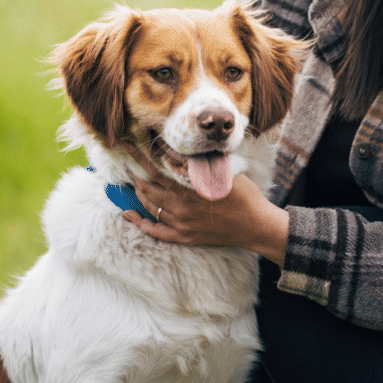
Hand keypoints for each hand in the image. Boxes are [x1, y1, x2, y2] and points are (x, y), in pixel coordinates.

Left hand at [120, 144, 289, 265]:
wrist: (256, 226)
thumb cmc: (245, 195)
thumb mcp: (225, 171)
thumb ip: (201, 161)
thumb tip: (180, 148)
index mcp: (192, 188)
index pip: (157, 169)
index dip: (140, 157)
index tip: (129, 145)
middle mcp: (183, 207)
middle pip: (149, 188)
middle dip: (134, 173)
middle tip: (126, 161)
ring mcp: (183, 224)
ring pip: (151, 206)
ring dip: (138, 192)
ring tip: (131, 179)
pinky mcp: (185, 237)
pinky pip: (157, 232)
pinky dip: (141, 223)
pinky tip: (128, 214)